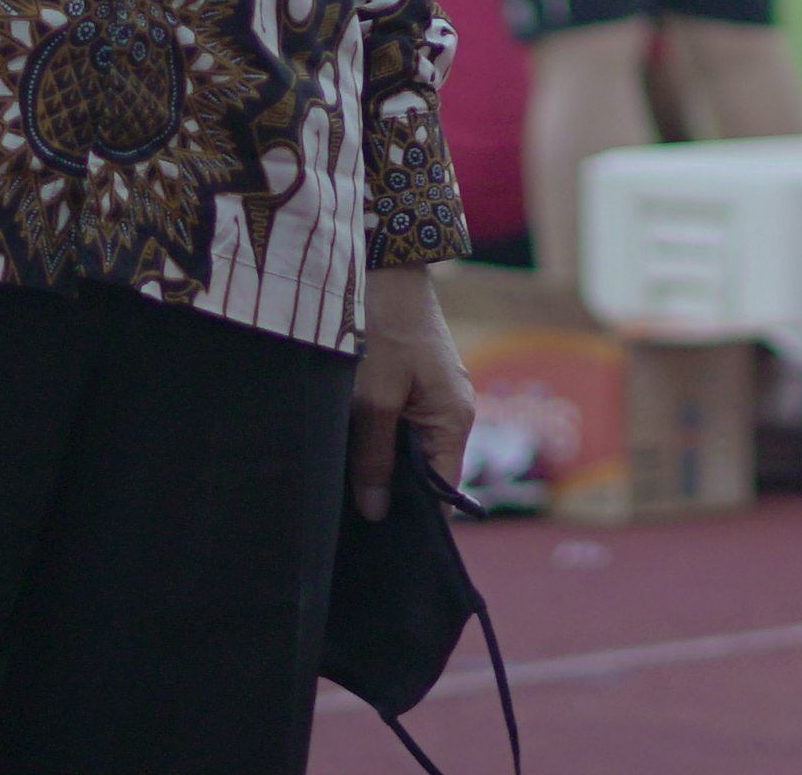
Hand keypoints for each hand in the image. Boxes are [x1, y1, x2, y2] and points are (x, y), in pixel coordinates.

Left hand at [350, 267, 471, 520]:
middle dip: (392, 491)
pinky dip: (379, 439)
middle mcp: (453, 412)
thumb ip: (374, 456)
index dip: (413, 516)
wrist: (384, 265)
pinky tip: (350, 445)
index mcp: (455, 420)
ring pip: (410, 449)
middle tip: (350, 511)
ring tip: (346, 481)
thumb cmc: (384, 326)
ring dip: (381, 462)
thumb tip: (376, 512)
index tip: (377, 536)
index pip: (443, 491)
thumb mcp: (373, 397)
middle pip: (427, 473)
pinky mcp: (417, 383)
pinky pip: (402, 426)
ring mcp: (436, 397)